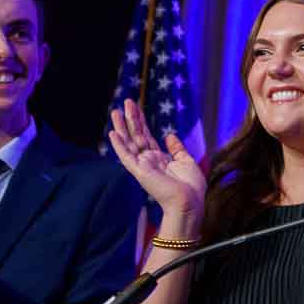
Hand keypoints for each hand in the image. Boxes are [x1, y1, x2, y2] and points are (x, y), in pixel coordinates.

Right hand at [105, 99, 205, 220]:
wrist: (190, 202)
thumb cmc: (191, 187)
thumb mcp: (186, 161)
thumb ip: (176, 148)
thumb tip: (169, 134)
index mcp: (159, 159)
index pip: (146, 136)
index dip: (141, 121)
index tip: (135, 107)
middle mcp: (148, 161)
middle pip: (136, 135)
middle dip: (131, 119)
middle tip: (126, 102)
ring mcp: (142, 166)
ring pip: (129, 143)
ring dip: (122, 127)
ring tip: (116, 111)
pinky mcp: (139, 171)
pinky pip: (126, 156)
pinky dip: (119, 145)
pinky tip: (113, 133)